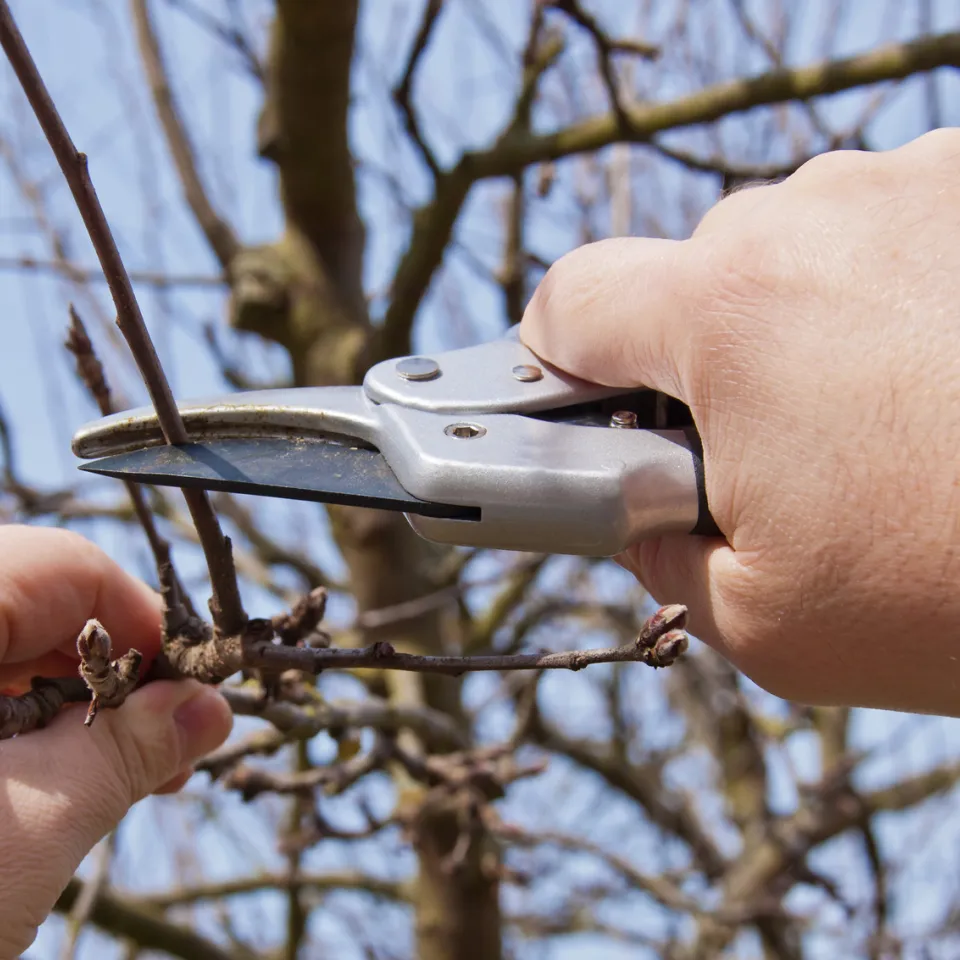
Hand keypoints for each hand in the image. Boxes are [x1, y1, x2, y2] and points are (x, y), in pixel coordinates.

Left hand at [0, 526, 232, 957]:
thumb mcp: (26, 831)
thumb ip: (129, 750)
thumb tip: (210, 709)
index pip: (65, 570)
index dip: (141, 625)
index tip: (185, 691)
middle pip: (29, 604)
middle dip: (104, 675)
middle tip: (159, 746)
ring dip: (60, 706)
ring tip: (105, 777)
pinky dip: (7, 727)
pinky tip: (38, 780)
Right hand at [521, 128, 959, 715]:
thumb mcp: (764, 622)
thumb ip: (653, 553)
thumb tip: (629, 507)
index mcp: (729, 312)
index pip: (569, 301)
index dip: (552, 361)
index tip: (580, 409)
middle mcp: (817, 216)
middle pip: (688, 277)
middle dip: (697, 361)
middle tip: (763, 453)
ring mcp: (921, 186)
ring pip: (796, 252)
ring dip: (802, 329)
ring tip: (885, 426)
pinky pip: (894, 237)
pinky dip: (893, 301)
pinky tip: (945, 381)